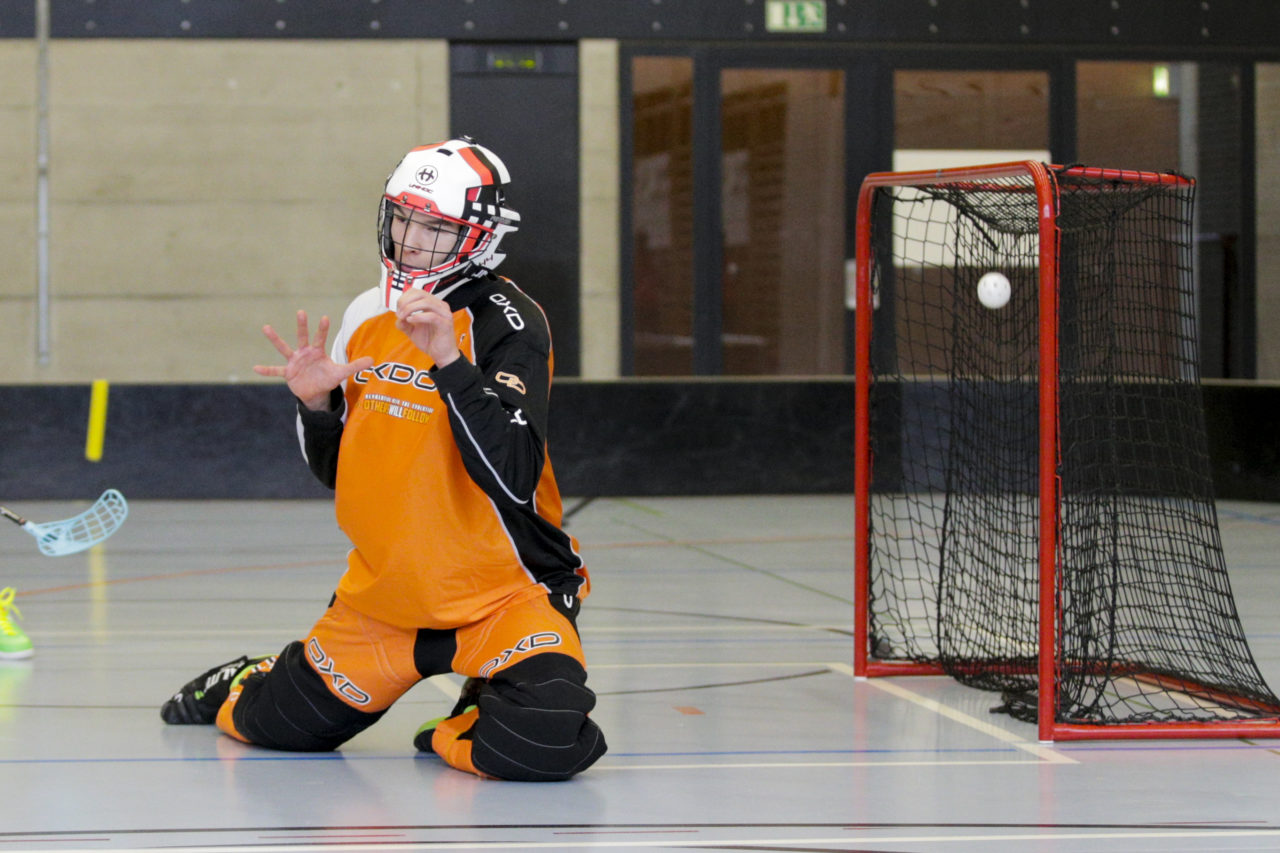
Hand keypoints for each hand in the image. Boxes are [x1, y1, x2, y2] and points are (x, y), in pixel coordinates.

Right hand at [253, 310, 373, 410]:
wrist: (315, 391)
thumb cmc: (327, 378)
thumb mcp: (341, 373)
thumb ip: (355, 366)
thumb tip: (373, 360)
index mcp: (317, 351)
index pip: (320, 338)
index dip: (322, 329)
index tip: (324, 317)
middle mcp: (304, 353)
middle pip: (302, 337)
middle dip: (302, 326)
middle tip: (301, 312)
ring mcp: (295, 361)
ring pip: (284, 348)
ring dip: (276, 339)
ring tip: (266, 327)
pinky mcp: (288, 372)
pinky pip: (275, 370)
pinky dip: (267, 370)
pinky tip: (255, 367)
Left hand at [395, 289, 460, 367]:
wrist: (441, 355)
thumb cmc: (430, 341)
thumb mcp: (412, 330)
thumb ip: (403, 322)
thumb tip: (398, 317)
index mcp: (432, 304)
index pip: (416, 292)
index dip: (404, 298)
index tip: (398, 310)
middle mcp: (439, 306)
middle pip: (420, 294)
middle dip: (405, 302)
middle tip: (399, 314)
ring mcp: (444, 313)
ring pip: (426, 302)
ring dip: (410, 308)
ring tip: (404, 318)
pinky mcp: (446, 323)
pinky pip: (431, 316)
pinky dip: (418, 317)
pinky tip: (411, 321)